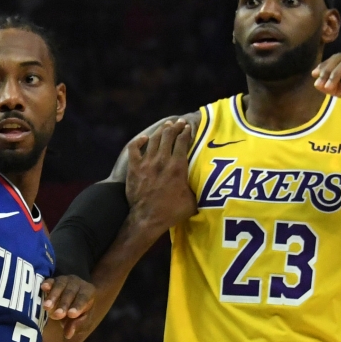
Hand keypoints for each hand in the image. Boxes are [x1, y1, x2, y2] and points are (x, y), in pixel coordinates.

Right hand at [40, 275, 94, 338]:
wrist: (78, 296)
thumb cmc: (81, 311)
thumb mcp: (84, 320)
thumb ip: (78, 326)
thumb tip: (68, 334)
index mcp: (88, 292)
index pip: (84, 299)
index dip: (77, 306)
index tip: (71, 314)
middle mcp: (77, 284)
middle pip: (70, 293)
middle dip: (63, 304)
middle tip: (57, 315)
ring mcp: (65, 280)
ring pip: (60, 286)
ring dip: (53, 296)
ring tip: (46, 307)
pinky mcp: (54, 280)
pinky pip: (51, 280)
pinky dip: (47, 284)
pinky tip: (43, 287)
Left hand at [126, 119, 197, 234]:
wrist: (147, 218)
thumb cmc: (171, 212)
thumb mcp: (192, 201)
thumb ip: (197, 190)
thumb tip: (206, 187)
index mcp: (178, 167)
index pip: (182, 142)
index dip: (186, 132)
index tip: (188, 127)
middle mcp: (162, 160)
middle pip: (168, 136)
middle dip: (175, 127)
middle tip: (179, 123)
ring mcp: (146, 162)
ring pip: (154, 139)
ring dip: (161, 131)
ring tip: (166, 125)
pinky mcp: (134, 167)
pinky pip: (134, 148)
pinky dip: (139, 141)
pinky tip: (144, 138)